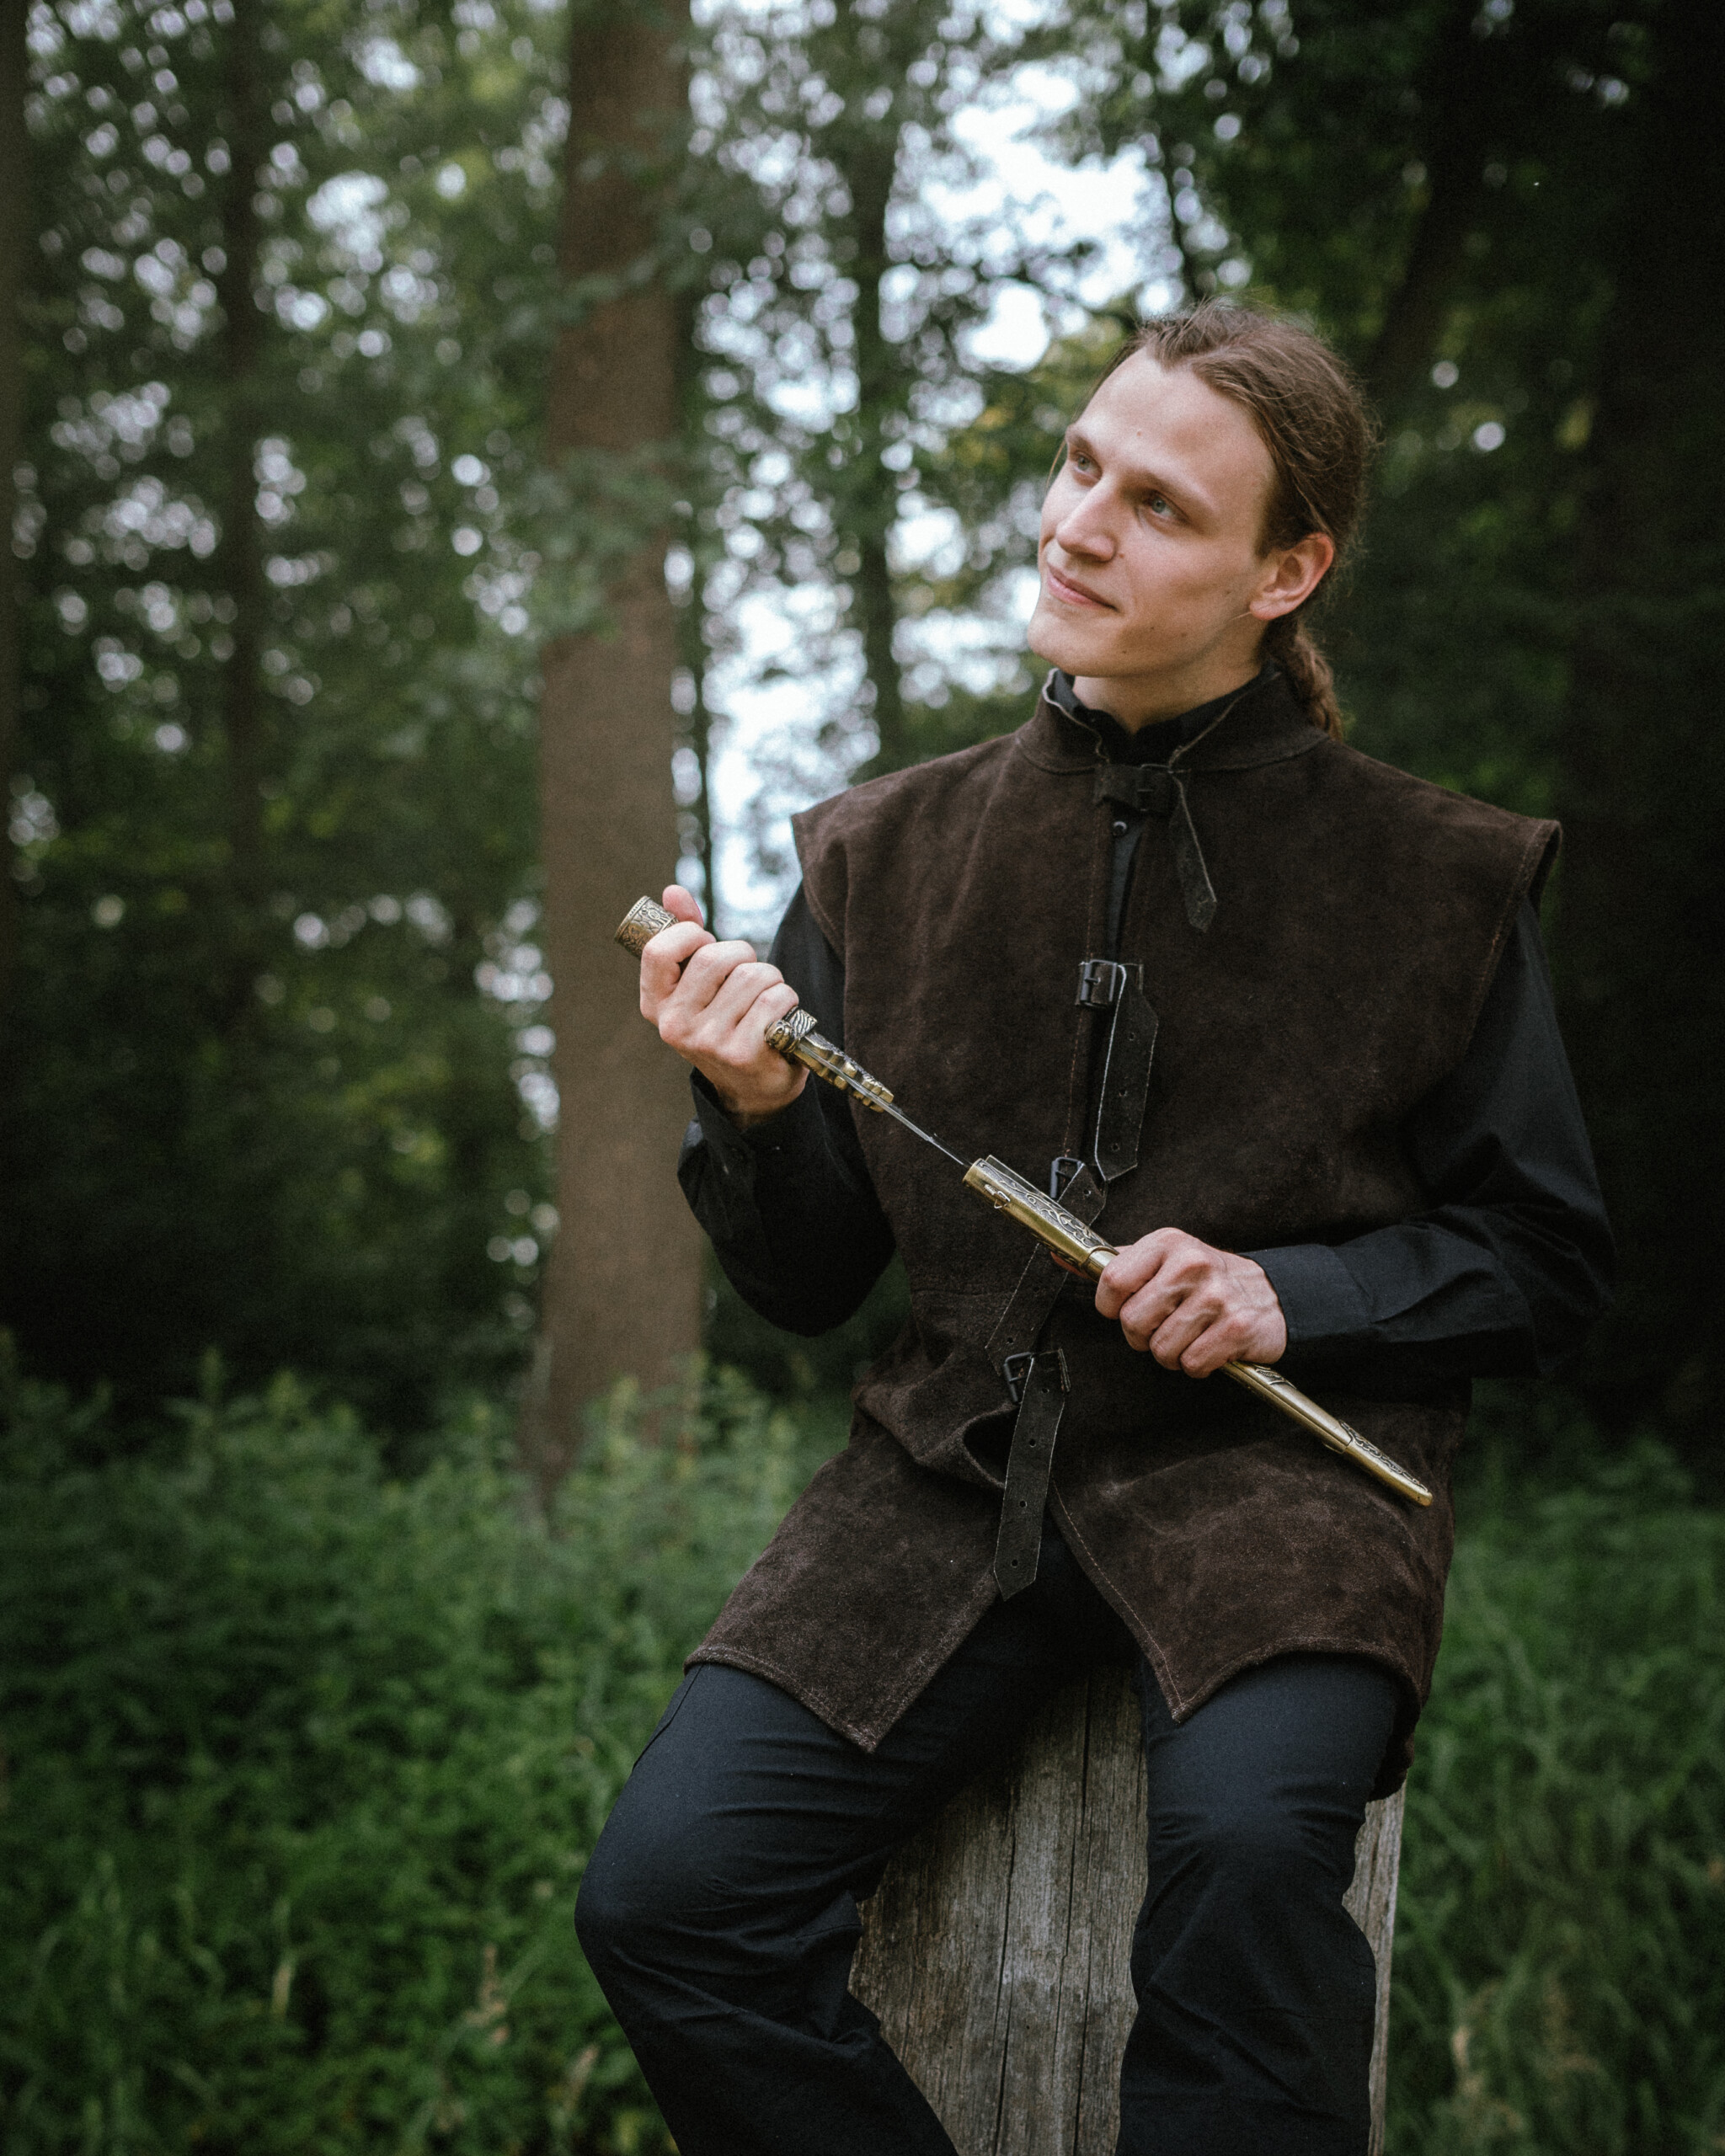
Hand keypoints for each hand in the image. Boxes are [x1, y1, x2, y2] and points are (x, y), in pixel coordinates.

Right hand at [637, 885, 808, 1125]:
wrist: (753, 1088)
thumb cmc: (726, 1024)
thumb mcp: (698, 987)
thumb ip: (686, 938)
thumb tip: (672, 891)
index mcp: (655, 1005)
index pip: (659, 950)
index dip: (691, 934)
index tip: (707, 942)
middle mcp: (675, 1025)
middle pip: (716, 957)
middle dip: (744, 956)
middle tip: (749, 976)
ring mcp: (708, 1042)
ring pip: (752, 976)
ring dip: (772, 979)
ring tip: (766, 1000)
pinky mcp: (743, 1053)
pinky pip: (774, 999)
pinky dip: (787, 1000)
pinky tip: (780, 1018)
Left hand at [1094, 1229, 1286, 1376]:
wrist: (1269, 1293)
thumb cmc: (1202, 1281)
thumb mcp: (1159, 1260)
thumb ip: (1112, 1263)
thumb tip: (1057, 1258)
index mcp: (1168, 1243)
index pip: (1112, 1280)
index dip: (1111, 1306)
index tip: (1125, 1308)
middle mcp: (1192, 1264)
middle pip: (1133, 1322)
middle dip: (1143, 1336)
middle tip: (1164, 1325)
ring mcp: (1217, 1295)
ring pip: (1161, 1349)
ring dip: (1171, 1353)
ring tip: (1189, 1334)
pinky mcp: (1237, 1327)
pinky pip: (1192, 1364)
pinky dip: (1197, 1364)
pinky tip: (1209, 1345)